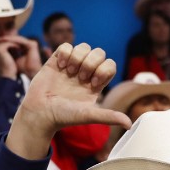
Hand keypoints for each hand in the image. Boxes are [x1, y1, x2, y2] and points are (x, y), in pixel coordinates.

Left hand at [0, 33, 42, 78]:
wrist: (31, 72)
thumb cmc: (23, 69)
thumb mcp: (14, 60)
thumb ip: (10, 54)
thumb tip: (0, 52)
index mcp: (27, 48)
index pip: (16, 43)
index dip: (7, 43)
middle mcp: (30, 45)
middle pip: (17, 40)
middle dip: (7, 39)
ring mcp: (32, 44)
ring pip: (18, 39)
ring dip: (9, 38)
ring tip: (1, 39)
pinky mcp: (32, 44)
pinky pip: (21, 40)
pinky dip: (13, 39)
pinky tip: (6, 39)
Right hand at [5, 42, 130, 160]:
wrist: (39, 114)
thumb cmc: (63, 117)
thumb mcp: (87, 115)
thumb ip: (108, 116)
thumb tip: (129, 124)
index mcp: (96, 84)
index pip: (110, 65)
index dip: (104, 70)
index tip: (93, 84)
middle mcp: (85, 73)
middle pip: (99, 53)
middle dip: (91, 62)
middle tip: (80, 77)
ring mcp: (71, 66)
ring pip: (84, 47)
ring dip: (78, 57)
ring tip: (68, 71)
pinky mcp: (56, 61)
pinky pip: (66, 45)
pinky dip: (65, 53)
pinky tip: (60, 66)